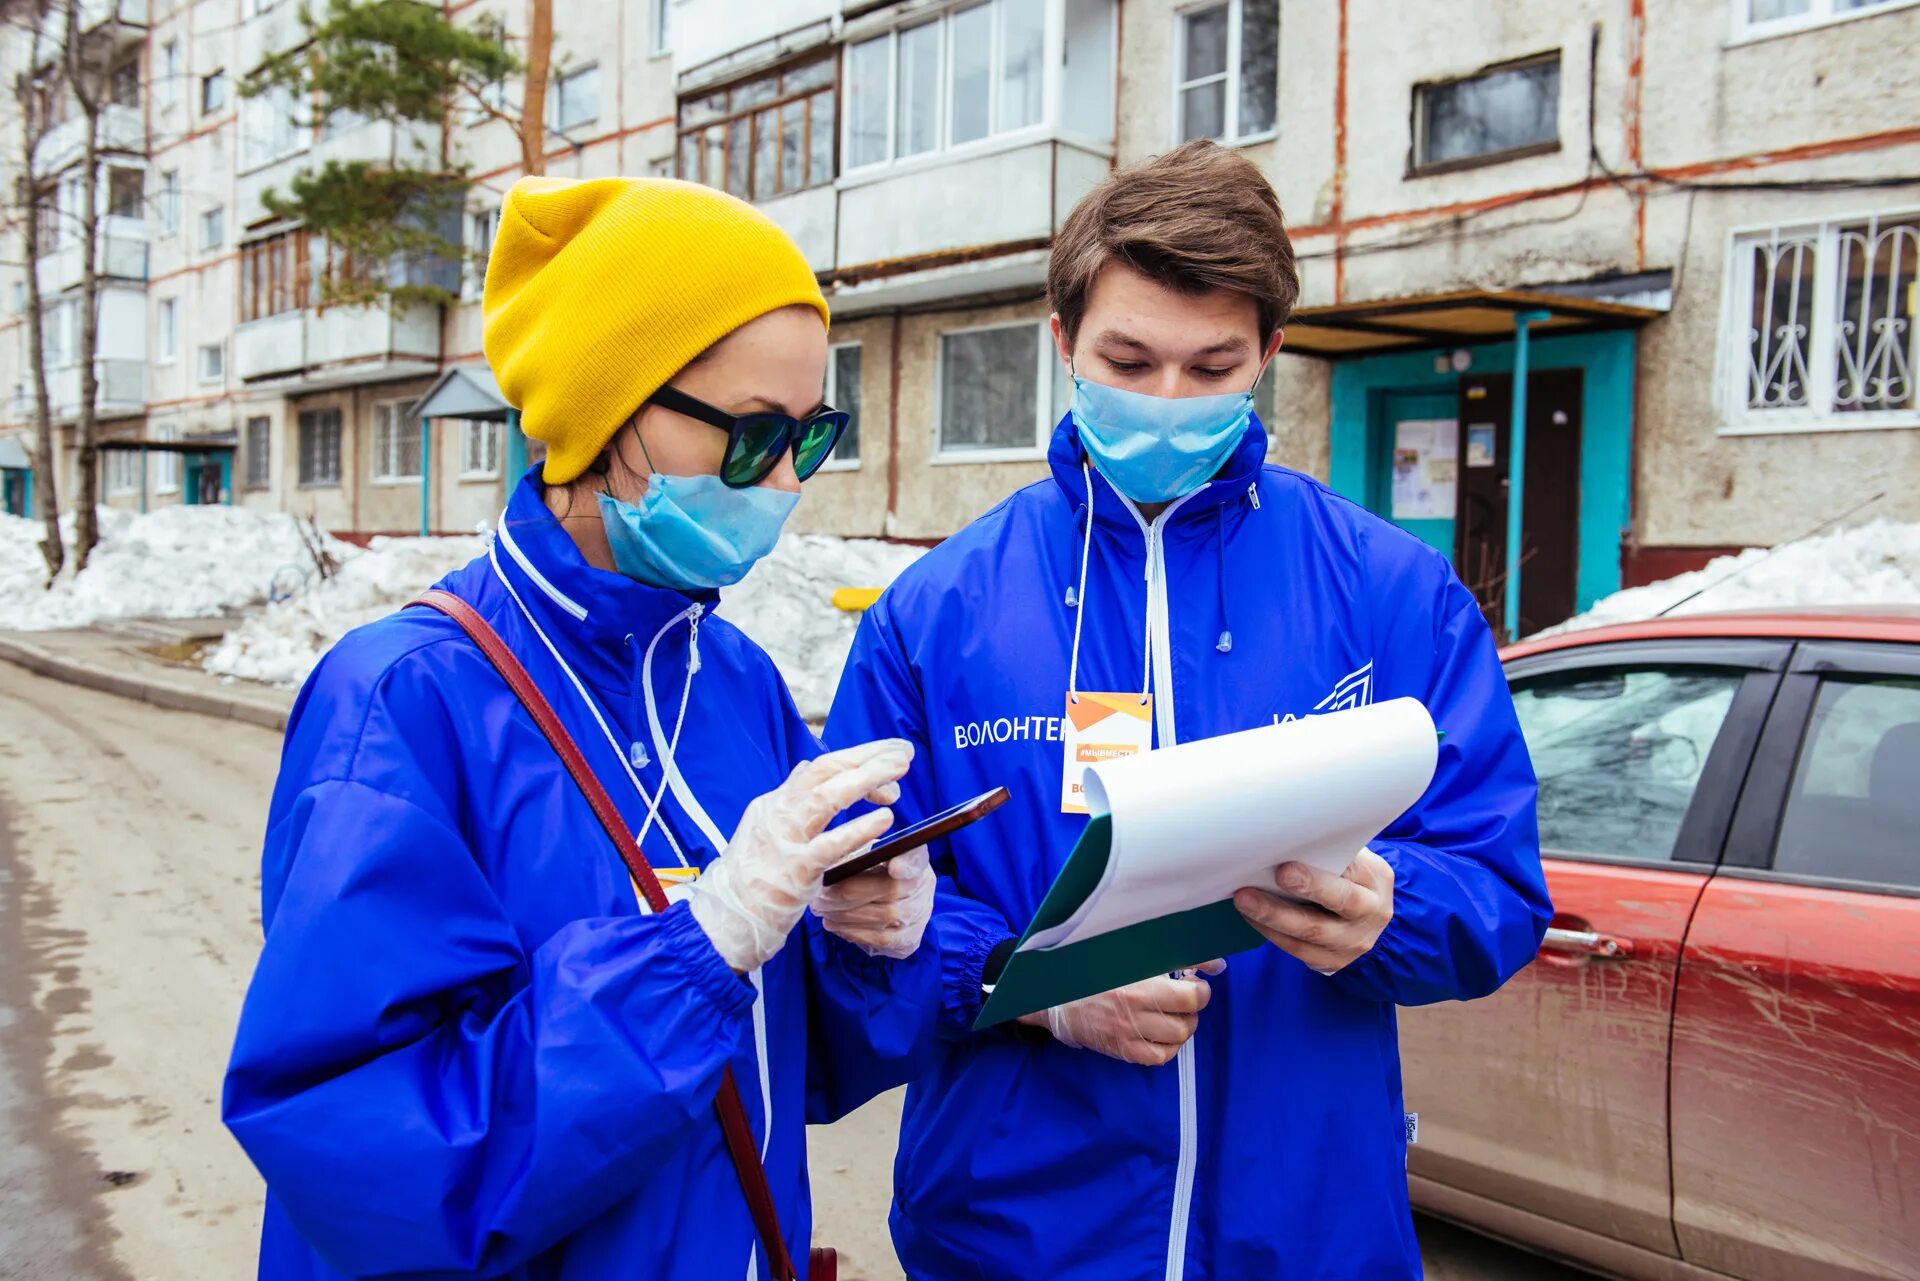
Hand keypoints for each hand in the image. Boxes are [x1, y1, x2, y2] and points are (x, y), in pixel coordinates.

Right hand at [687, 740, 912, 972]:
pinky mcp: (796, 871)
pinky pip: (830, 846)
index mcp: (774, 802)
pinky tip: (885, 818)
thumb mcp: (765, 829)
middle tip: (904, 753)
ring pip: (827, 798)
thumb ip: (789, 799)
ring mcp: (785, 840)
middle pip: (826, 772)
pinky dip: (859, 830)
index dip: (857, 758)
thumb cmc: (752, 876)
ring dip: (867, 780)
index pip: (820, 768)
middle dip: (868, 758)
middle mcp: (778, 813)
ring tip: (900, 771)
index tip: (888, 758)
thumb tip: (806, 767)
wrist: (725, 918)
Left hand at [814, 848, 935, 958]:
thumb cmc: (869, 871)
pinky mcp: (910, 940)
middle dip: (850, 893)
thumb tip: (834, 864)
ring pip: (884, 916)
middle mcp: (925, 885)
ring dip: (846, 914)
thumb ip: (857, 854)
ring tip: (822, 909)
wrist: (883, 902)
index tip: (894, 867)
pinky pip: (882, 939)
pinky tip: (835, 924)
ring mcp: (920, 915)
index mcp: (915, 857)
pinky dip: (854, 932)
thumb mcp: (865, 854)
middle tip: (821, 894)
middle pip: (892, 890)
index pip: (917, 858)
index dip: (907, 864)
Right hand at [1018, 960, 1224, 1065]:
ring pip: (1177, 1040)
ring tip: (1171, 1014)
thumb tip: (1216, 964)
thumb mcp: (1132, 956)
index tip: (1193, 982)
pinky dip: (1167, 1047)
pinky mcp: (1122, 1050)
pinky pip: (1160, 1057)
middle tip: (1182, 998)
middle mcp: (1135, 1012)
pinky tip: (1160, 1033)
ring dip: (1182, 1027)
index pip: (1190, 997)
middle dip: (1191, 1009)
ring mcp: (1128, 1035)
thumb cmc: (1097, 970)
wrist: (1058, 997)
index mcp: (1138, 984)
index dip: (1199, 989)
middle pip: (1187, 1021)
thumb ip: (1174, 956)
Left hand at [1233, 849, 1394, 973]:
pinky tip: (1252, 918)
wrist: (1363, 919)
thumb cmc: (1345, 877)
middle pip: (1339, 902)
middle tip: (1268, 879)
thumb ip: (1328, 853)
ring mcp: (1354, 942)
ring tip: (1244, 900)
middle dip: (1304, 890)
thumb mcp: (1349, 860)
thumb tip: (1283, 840)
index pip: (1353, 870)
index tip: (1287, 865)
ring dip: (1273, 916)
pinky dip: (1272, 933)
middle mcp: (1372, 913)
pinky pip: (1299, 950)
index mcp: (1377, 879)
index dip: (1322, 869)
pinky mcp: (1333, 961)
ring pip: (1312, 933)